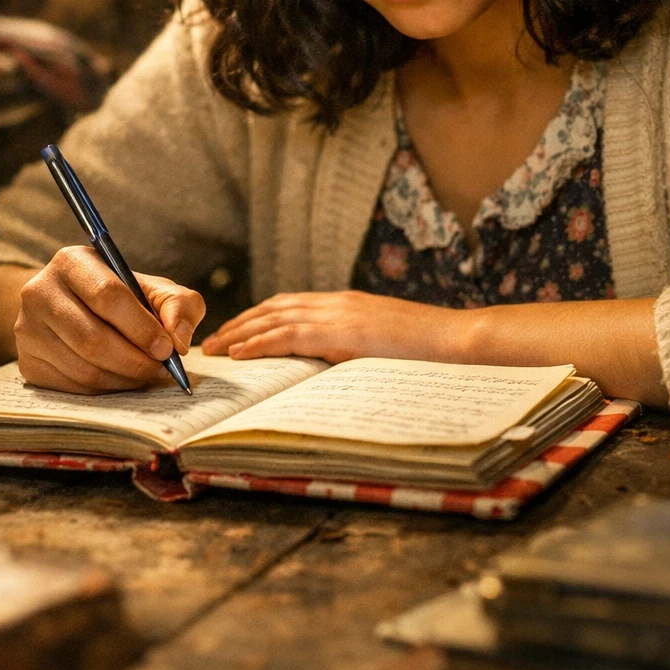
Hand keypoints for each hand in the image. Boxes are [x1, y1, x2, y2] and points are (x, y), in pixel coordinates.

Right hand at [15, 245, 205, 392]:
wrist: (74, 308)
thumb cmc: (122, 297)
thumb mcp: (155, 289)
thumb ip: (179, 305)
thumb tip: (179, 339)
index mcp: (72, 262)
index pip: (107, 296)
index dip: (141, 327)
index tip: (167, 348)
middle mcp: (39, 292)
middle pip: (92, 338)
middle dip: (135, 360)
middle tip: (160, 369)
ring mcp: (27, 330)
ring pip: (83, 368)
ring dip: (123, 378)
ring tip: (145, 374)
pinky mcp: (27, 363)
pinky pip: (72, 387)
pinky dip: (104, 390)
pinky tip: (121, 379)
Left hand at [201, 289, 474, 364]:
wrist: (457, 340)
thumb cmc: (429, 350)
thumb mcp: (384, 344)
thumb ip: (356, 346)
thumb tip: (332, 366)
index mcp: (348, 304)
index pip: (292, 303)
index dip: (260, 316)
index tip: (236, 330)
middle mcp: (338, 303)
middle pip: (275, 307)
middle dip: (240, 322)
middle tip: (212, 340)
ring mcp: (340, 315)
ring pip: (275, 318)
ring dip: (239, 332)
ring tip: (214, 348)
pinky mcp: (342, 333)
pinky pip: (289, 335)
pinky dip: (259, 343)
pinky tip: (239, 353)